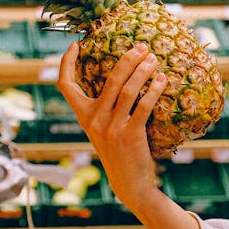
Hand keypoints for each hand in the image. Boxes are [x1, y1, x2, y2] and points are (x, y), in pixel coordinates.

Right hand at [57, 41, 167, 215]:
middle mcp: (94, 120)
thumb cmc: (119, 152)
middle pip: (109, 79)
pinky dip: (153, 90)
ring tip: (154, 60)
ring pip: (127, 90)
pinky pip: (143, 106)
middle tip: (142, 47)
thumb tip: (121, 78)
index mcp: (84, 117)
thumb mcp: (104, 130)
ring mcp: (111, 127)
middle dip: (127, 59)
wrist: (128, 182)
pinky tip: (162, 80)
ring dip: (143, 71)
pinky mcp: (129, 134)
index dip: (66, 64)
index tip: (74, 46)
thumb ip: (105, 109)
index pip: (66, 86)